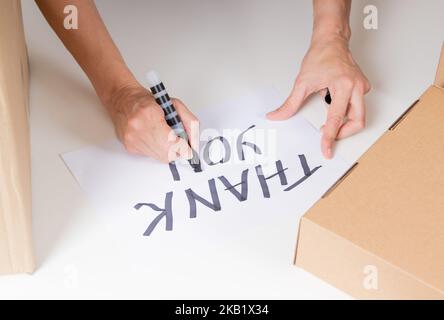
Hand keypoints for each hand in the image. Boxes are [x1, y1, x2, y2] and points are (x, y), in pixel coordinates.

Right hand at [106, 84, 198, 162]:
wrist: (124, 100)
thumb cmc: (148, 101)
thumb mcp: (174, 105)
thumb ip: (188, 122)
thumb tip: (194, 142)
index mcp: (150, 115)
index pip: (172, 143)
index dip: (184, 148)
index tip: (189, 148)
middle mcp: (138, 128)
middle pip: (167, 154)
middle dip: (178, 150)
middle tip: (180, 142)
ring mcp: (132, 139)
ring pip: (160, 157)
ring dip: (168, 150)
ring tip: (166, 137)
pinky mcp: (129, 147)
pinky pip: (150, 154)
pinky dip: (157, 149)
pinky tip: (154, 137)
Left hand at [267, 38, 370, 158]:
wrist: (331, 41)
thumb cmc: (320, 56)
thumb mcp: (302, 82)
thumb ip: (290, 104)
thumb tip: (277, 116)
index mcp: (343, 85)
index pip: (336, 118)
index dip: (331, 137)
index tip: (327, 150)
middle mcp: (357, 87)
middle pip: (357, 122)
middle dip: (343, 133)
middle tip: (328, 137)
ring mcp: (362, 87)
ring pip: (359, 116)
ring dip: (344, 123)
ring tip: (329, 119)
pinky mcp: (362, 88)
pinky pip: (357, 107)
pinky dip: (345, 112)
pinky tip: (334, 103)